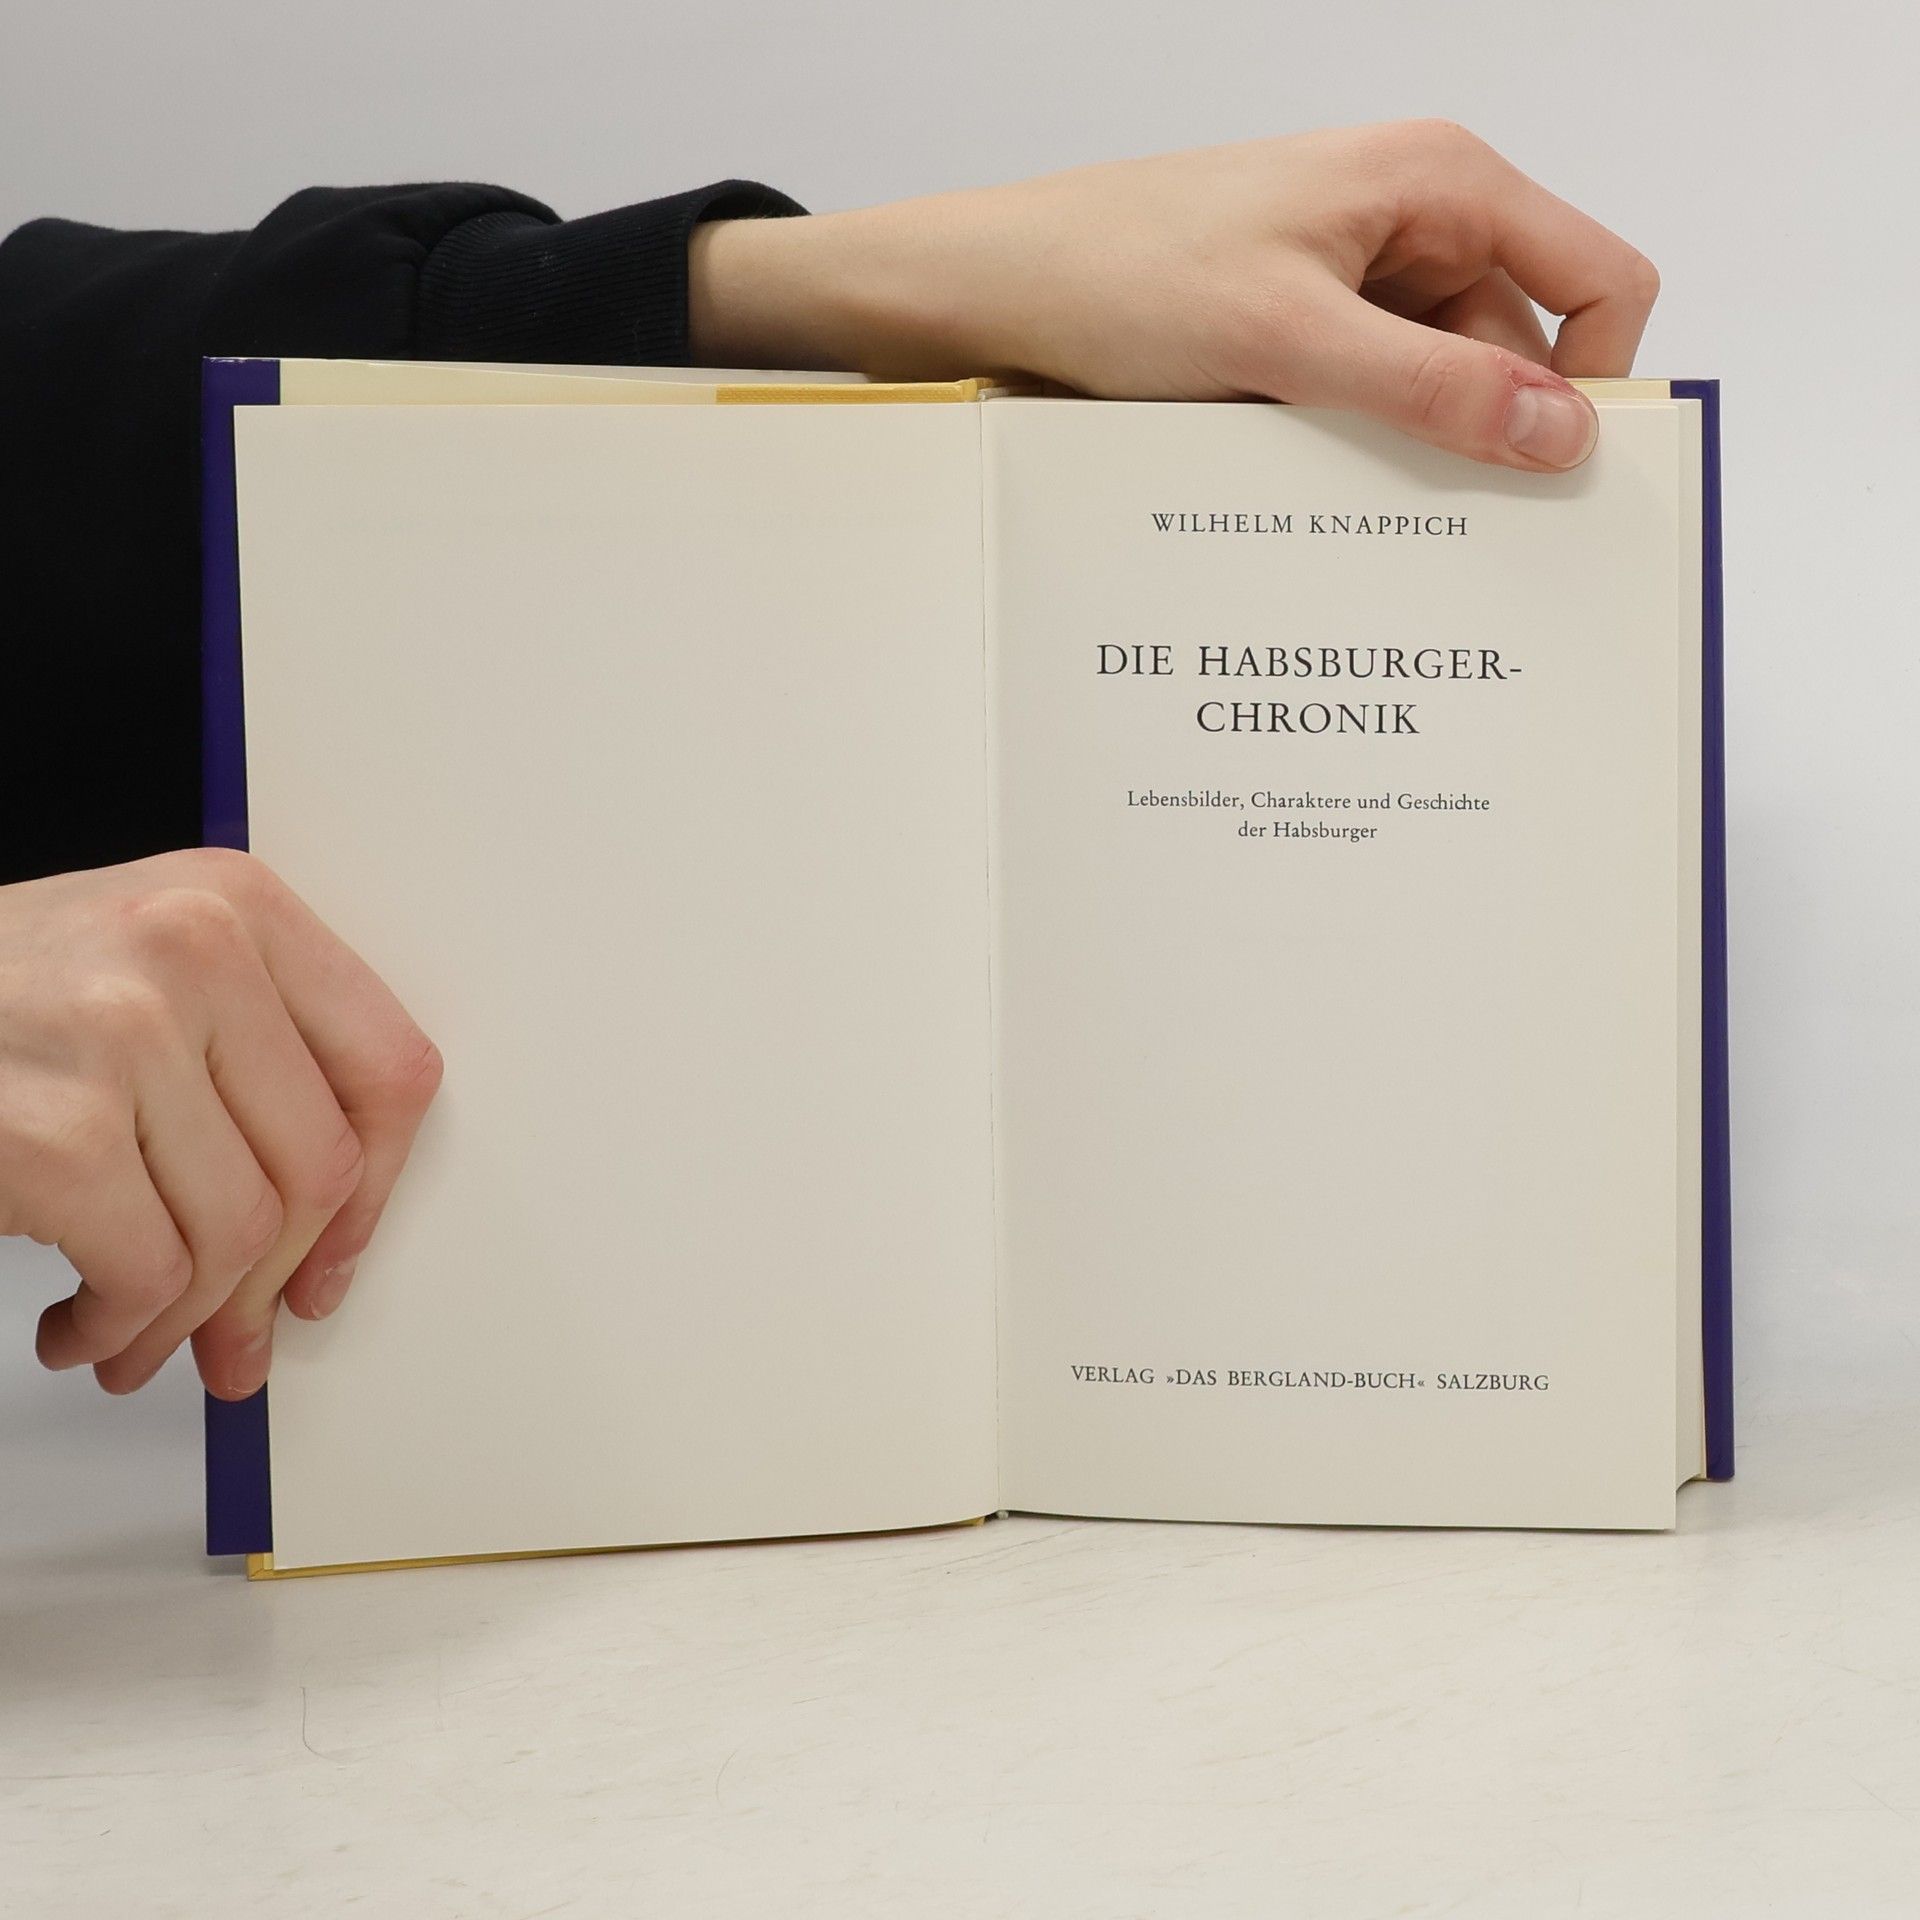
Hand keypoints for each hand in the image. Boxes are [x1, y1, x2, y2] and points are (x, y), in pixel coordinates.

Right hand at [0, 849, 441, 1398]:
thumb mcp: (139, 974)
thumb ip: (250, 1060)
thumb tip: (327, 1233)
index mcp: (237, 905)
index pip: (388, 1067)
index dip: (376, 1190)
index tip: (333, 1256)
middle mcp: (195, 949)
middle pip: (322, 1168)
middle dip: (273, 1283)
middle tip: (236, 1336)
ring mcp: (122, 1033)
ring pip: (240, 1233)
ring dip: (187, 1318)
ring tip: (135, 1335)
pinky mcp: (54, 1131)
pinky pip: (151, 1272)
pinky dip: (120, 1326)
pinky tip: (80, 1325)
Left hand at [690, 120, 1658, 471]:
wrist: (994, 285)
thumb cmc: (1121, 270)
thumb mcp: (1288, 338)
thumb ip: (1433, 386)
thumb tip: (1564, 433)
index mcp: (1441, 183)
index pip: (1598, 280)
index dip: (1596, 379)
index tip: (1556, 480)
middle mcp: (1412, 220)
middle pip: (1516, 345)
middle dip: (1485, 430)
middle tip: (1439, 526)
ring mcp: (1353, 274)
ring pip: (1435, 381)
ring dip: (1404, 443)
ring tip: (1335, 488)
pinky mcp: (1300, 322)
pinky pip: (1366, 392)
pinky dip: (1349, 439)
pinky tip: (1300, 474)